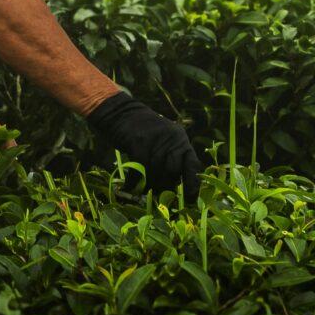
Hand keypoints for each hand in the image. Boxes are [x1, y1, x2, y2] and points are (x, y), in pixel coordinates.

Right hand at [85, 91, 202, 196]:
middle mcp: (172, 139)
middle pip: (172, 171)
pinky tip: (129, 187)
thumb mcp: (163, 142)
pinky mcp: (139, 140)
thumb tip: (172, 189)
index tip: (191, 201)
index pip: (193, 165)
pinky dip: (134, 181)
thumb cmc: (143, 134)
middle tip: (155, 192)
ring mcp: (156, 139)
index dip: (193, 185)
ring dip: (147, 184)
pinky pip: (140, 168)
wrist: (121, 113)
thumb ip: (170, 160)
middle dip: (164, 186)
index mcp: (181, 140)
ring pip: (155, 171)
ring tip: (141, 189)